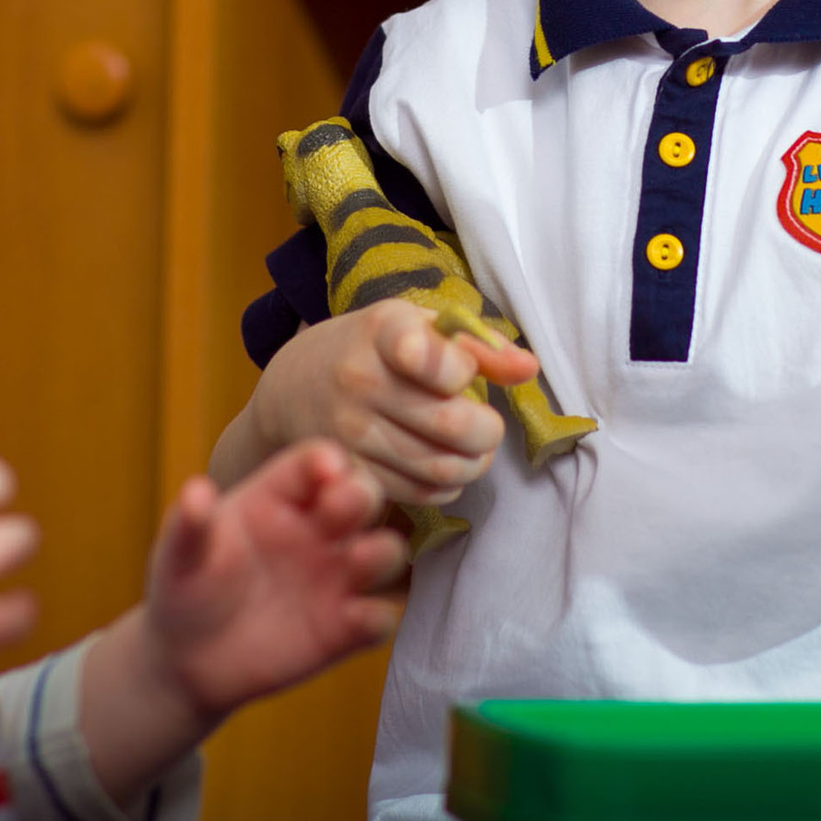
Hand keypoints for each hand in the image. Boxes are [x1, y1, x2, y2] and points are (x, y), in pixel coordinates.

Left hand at [144, 442, 407, 717]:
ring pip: (384, 553)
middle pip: (360, 497)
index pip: (313, 464)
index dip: (325, 461)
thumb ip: (189, 525)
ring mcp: (334, 579)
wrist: (184, 659)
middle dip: (362, 495)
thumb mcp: (179, 555)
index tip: (326, 468)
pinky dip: (378, 617)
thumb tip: (195, 493)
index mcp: (277, 498)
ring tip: (359, 559)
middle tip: (344, 507)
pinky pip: (378, 619)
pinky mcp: (342, 629)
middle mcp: (315, 531)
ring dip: (382, 552)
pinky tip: (357, 618)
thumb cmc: (184, 588)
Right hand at [253, 300, 538, 504]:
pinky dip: (445, 486)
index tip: (461, 372)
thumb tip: (528, 368)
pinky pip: (420, 494)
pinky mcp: (351, 471)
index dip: (466, 371)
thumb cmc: (373, 349)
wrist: (292, 386)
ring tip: (471, 450)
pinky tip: (441, 466)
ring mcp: (350, 432)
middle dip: (487, 433)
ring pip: (440, 467)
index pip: (437, 360)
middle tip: (487, 428)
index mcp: (382, 330)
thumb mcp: (417, 326)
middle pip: (452, 426)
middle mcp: (360, 380)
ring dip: (471, 464)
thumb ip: (477, 346)